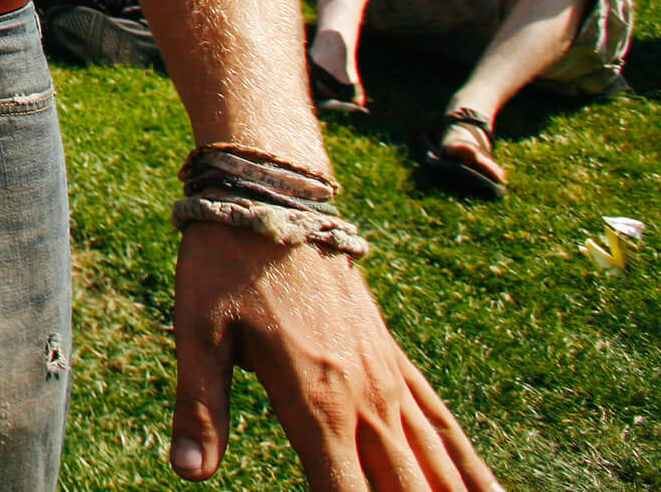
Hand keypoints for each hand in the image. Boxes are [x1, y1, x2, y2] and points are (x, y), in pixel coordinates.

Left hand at [172, 224, 498, 487]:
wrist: (275, 198)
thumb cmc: (226, 264)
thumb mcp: (197, 331)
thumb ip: (199, 407)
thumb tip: (188, 471)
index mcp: (316, 401)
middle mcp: (365, 399)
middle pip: (406, 491)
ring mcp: (388, 380)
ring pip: (439, 465)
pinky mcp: (395, 361)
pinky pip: (444, 425)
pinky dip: (471, 468)